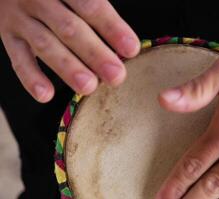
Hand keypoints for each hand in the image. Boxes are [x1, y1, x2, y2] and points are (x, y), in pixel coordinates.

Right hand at [0, 0, 139, 102]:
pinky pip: (17, 59)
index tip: (131, 49)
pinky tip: (46, 95)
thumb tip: (126, 43)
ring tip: (89, 87)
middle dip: (95, 54)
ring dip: (68, 68)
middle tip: (116, 76)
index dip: (112, 28)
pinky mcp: (7, 36)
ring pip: (45, 45)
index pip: (91, 6)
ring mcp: (19, 18)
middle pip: (70, 28)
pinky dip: (30, 78)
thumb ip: (94, 6)